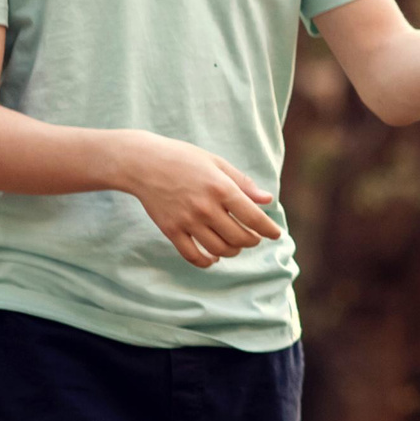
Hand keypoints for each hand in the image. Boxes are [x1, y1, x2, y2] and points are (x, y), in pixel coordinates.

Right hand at [118, 132, 282, 268]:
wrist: (143, 163)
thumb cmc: (183, 159)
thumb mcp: (217, 163)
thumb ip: (243, 183)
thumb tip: (267, 200)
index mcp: (221, 188)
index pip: (253, 217)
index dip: (268, 229)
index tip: (275, 234)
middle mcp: (206, 207)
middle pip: (239, 237)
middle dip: (252, 241)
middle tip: (254, 238)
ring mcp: (187, 221)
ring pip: (219, 249)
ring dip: (233, 251)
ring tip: (235, 244)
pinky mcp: (171, 230)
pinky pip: (192, 256)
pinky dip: (207, 261)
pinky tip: (214, 257)